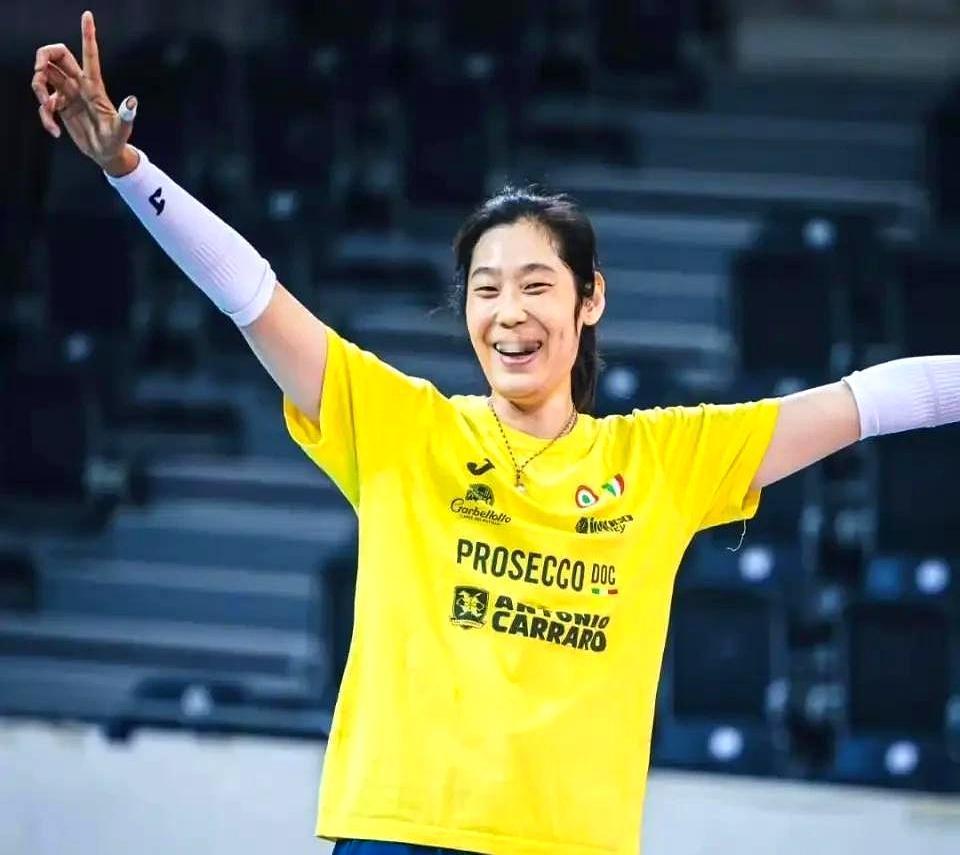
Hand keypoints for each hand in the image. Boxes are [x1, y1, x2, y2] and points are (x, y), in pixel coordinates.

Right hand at [31, 10, 136, 170]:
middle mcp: (79, 85)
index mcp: (94, 85)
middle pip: (56, 56)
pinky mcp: (61, 107)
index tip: (88, 14)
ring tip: (49, 110)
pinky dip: (44, 116)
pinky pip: (44, 104)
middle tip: (39, 73)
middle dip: (41, 58)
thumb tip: (133, 102)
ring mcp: (68, 94)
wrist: (107, 154)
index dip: (88, 34)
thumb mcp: (122, 129)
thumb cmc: (117, 140)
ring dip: (38, 90)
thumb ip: (126, 116)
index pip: (89, 54)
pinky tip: (54, 131)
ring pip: (43, 77)